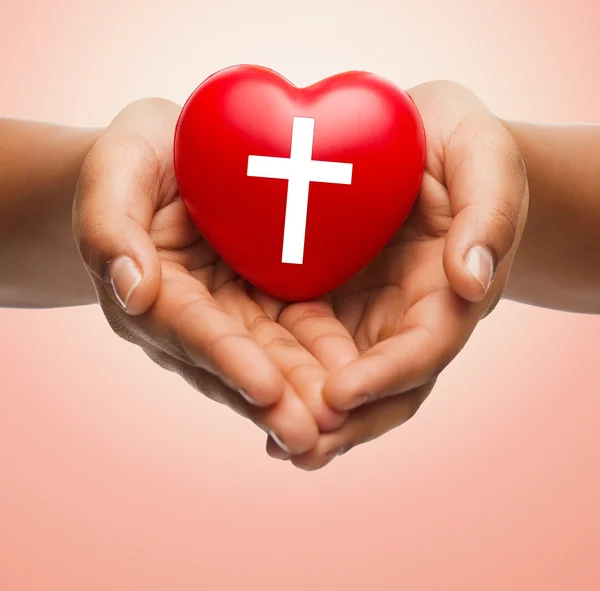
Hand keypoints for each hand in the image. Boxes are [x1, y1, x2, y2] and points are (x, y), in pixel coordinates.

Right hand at [73, 98, 354, 455]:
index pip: (190, 330)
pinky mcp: (264, 300)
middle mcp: (193, 316)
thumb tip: (132, 291)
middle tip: (313, 436)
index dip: (227, 359)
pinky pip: (295, 333)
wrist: (172, 156)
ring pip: (269, 359)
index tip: (265, 390)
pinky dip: (321, 360)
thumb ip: (112, 227)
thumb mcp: (116, 169)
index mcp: (152, 291)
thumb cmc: (138, 158)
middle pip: (234, 362)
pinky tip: (355, 383)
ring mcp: (231, 312)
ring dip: (303, 393)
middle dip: (273, 400)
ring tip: (340, 426)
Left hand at [267, 80, 528, 469]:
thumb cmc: (457, 145)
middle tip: (297, 447)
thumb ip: (488, 212)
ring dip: (312, 415)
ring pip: (343, 379)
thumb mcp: (483, 158)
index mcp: (449, 292)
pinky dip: (286, 376)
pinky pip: (307, 347)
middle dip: (345, 422)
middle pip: (384, 388)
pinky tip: (252, 392)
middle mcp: (407, 317)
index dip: (386, 376)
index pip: (425, 349)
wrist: (417, 139)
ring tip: (272, 441)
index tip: (339, 395)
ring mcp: (367, 315)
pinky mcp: (329, 303)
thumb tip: (472, 280)